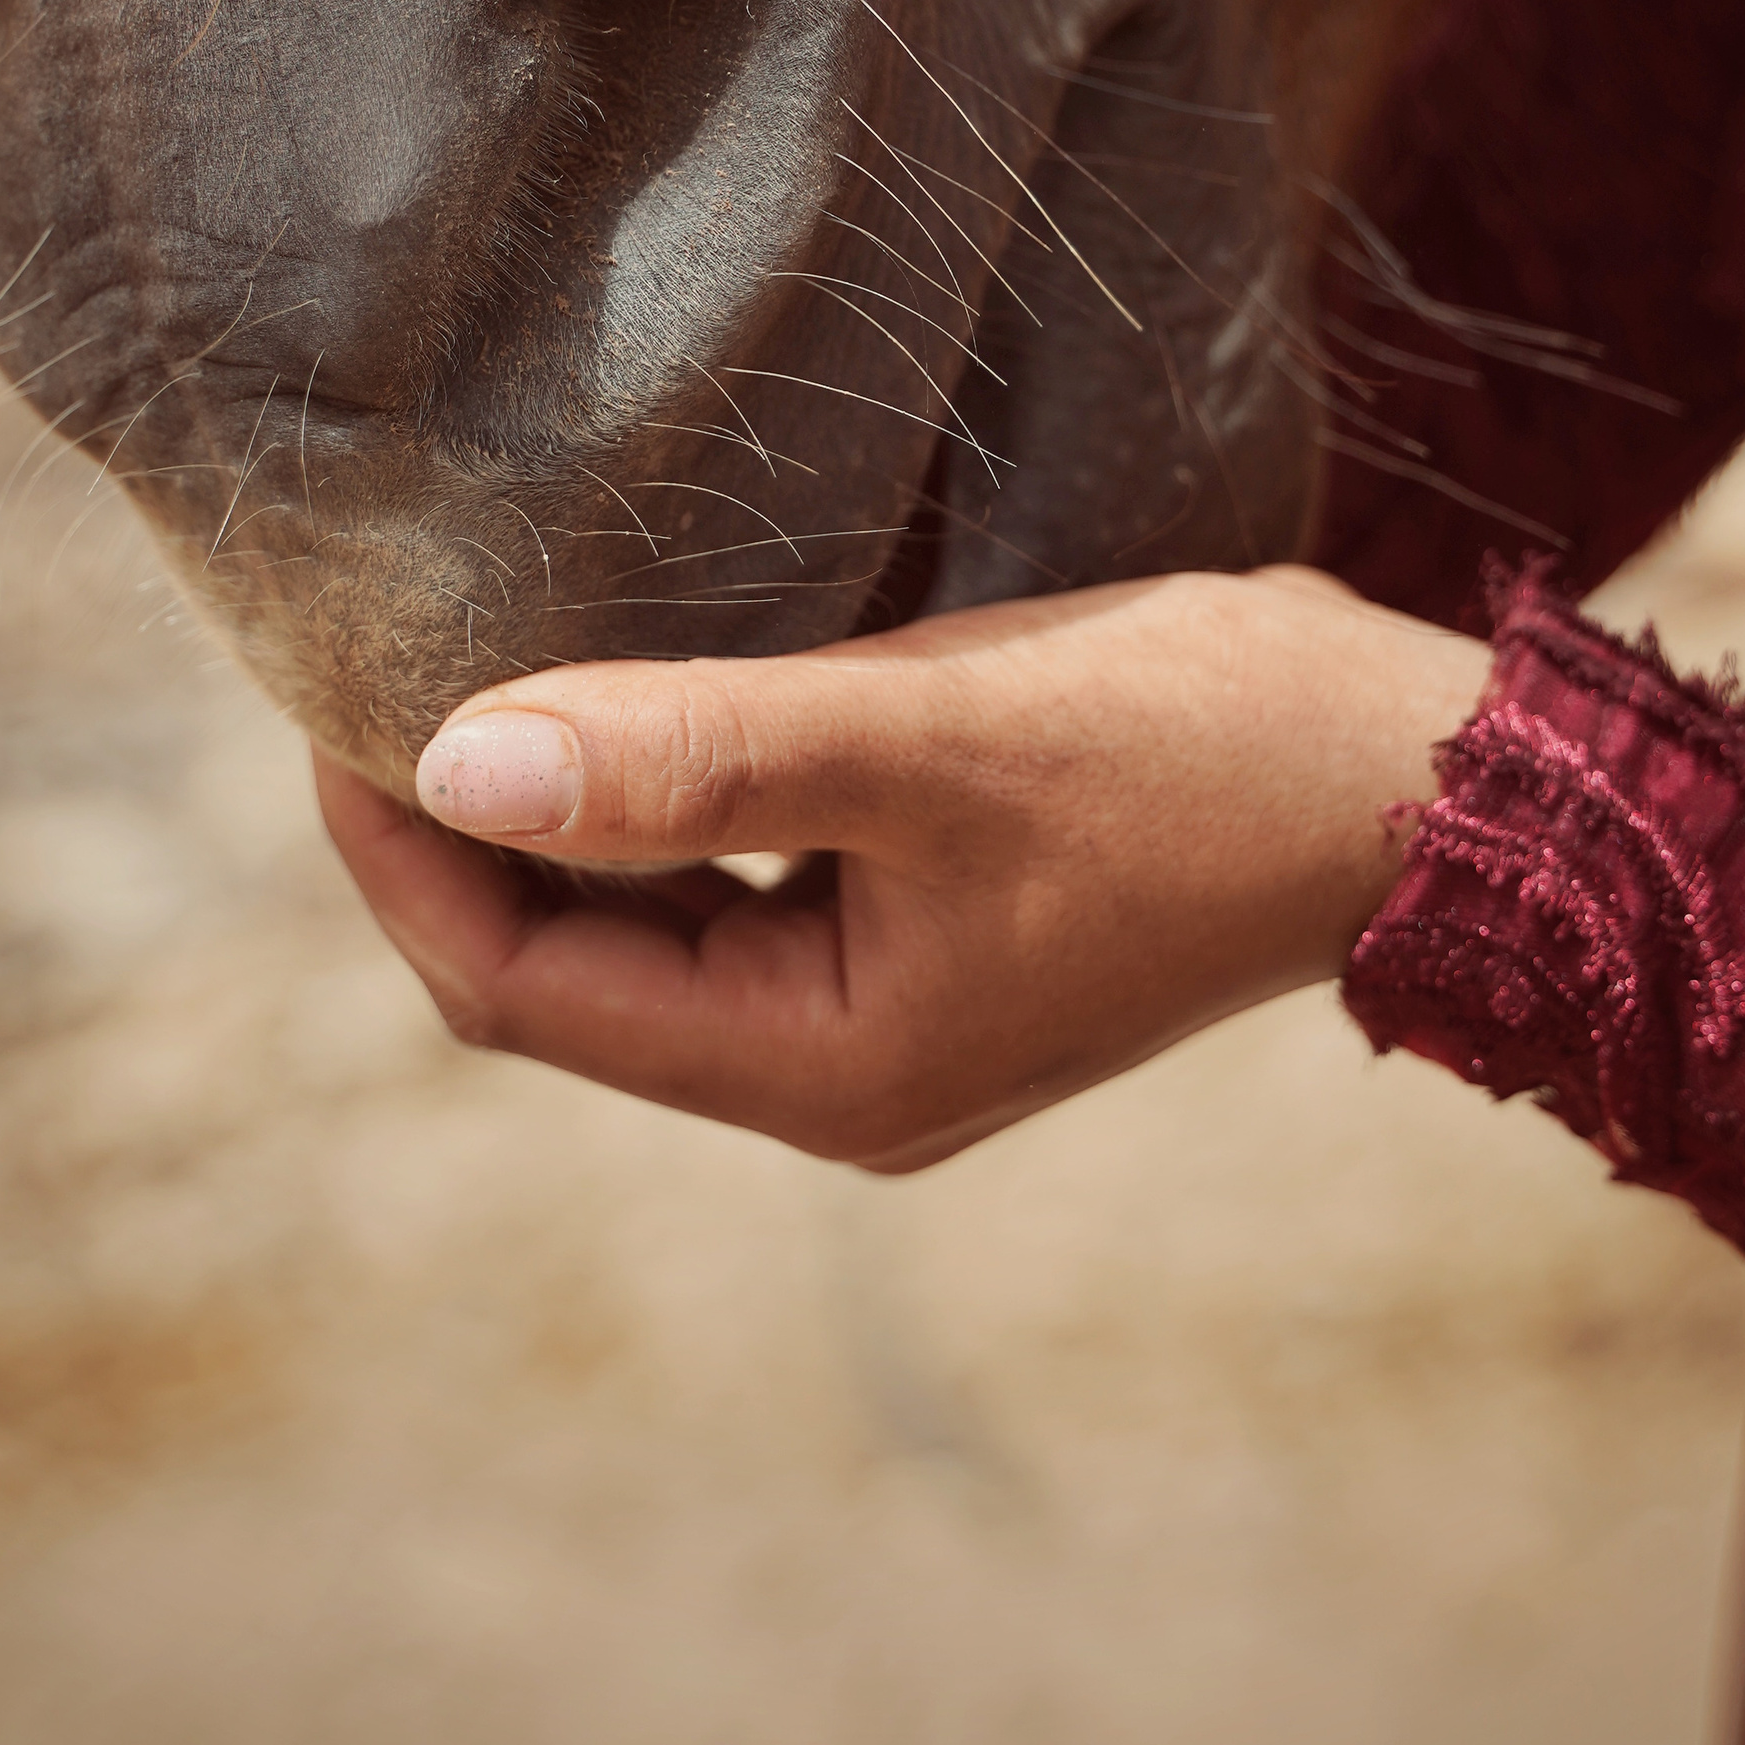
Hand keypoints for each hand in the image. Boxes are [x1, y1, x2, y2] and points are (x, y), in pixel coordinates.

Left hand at [316, 567, 1487, 1169]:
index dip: (404, 859)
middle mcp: (840, 1072)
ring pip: (658, 932)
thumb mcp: (923, 738)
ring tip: (485, 672)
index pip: (523, 989)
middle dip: (465, 843)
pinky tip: (652, 705)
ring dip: (567, 824)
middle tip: (380, 672)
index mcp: (819, 1065)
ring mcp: (894, 1016)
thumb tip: (452, 766)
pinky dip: (673, 809)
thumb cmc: (1186, 749)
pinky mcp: (940, 942)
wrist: (1413, 783)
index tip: (331, 707)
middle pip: (576, 975)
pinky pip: (747, 891)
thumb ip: (692, 755)